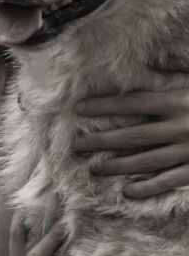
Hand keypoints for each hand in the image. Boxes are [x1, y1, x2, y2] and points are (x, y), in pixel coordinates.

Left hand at [73, 63, 188, 197]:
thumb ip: (180, 69)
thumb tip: (155, 62)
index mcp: (179, 101)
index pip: (133, 103)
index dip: (104, 106)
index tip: (79, 109)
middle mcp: (180, 127)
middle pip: (133, 135)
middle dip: (102, 140)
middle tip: (76, 145)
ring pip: (146, 160)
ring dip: (118, 165)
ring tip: (95, 168)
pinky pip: (170, 180)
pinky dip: (149, 187)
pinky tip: (128, 192)